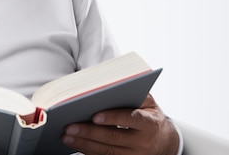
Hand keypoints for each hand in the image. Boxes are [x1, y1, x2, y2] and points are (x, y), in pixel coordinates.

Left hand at [62, 94, 180, 154]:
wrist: (164, 141)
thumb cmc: (150, 115)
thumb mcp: (149, 103)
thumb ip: (133, 92)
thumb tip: (108, 84)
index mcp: (150, 123)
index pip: (131, 119)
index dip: (113, 118)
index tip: (94, 116)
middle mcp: (143, 142)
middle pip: (113, 137)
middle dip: (89, 132)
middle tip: (69, 126)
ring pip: (107, 151)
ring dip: (84, 144)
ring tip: (66, 136)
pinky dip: (88, 151)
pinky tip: (75, 144)